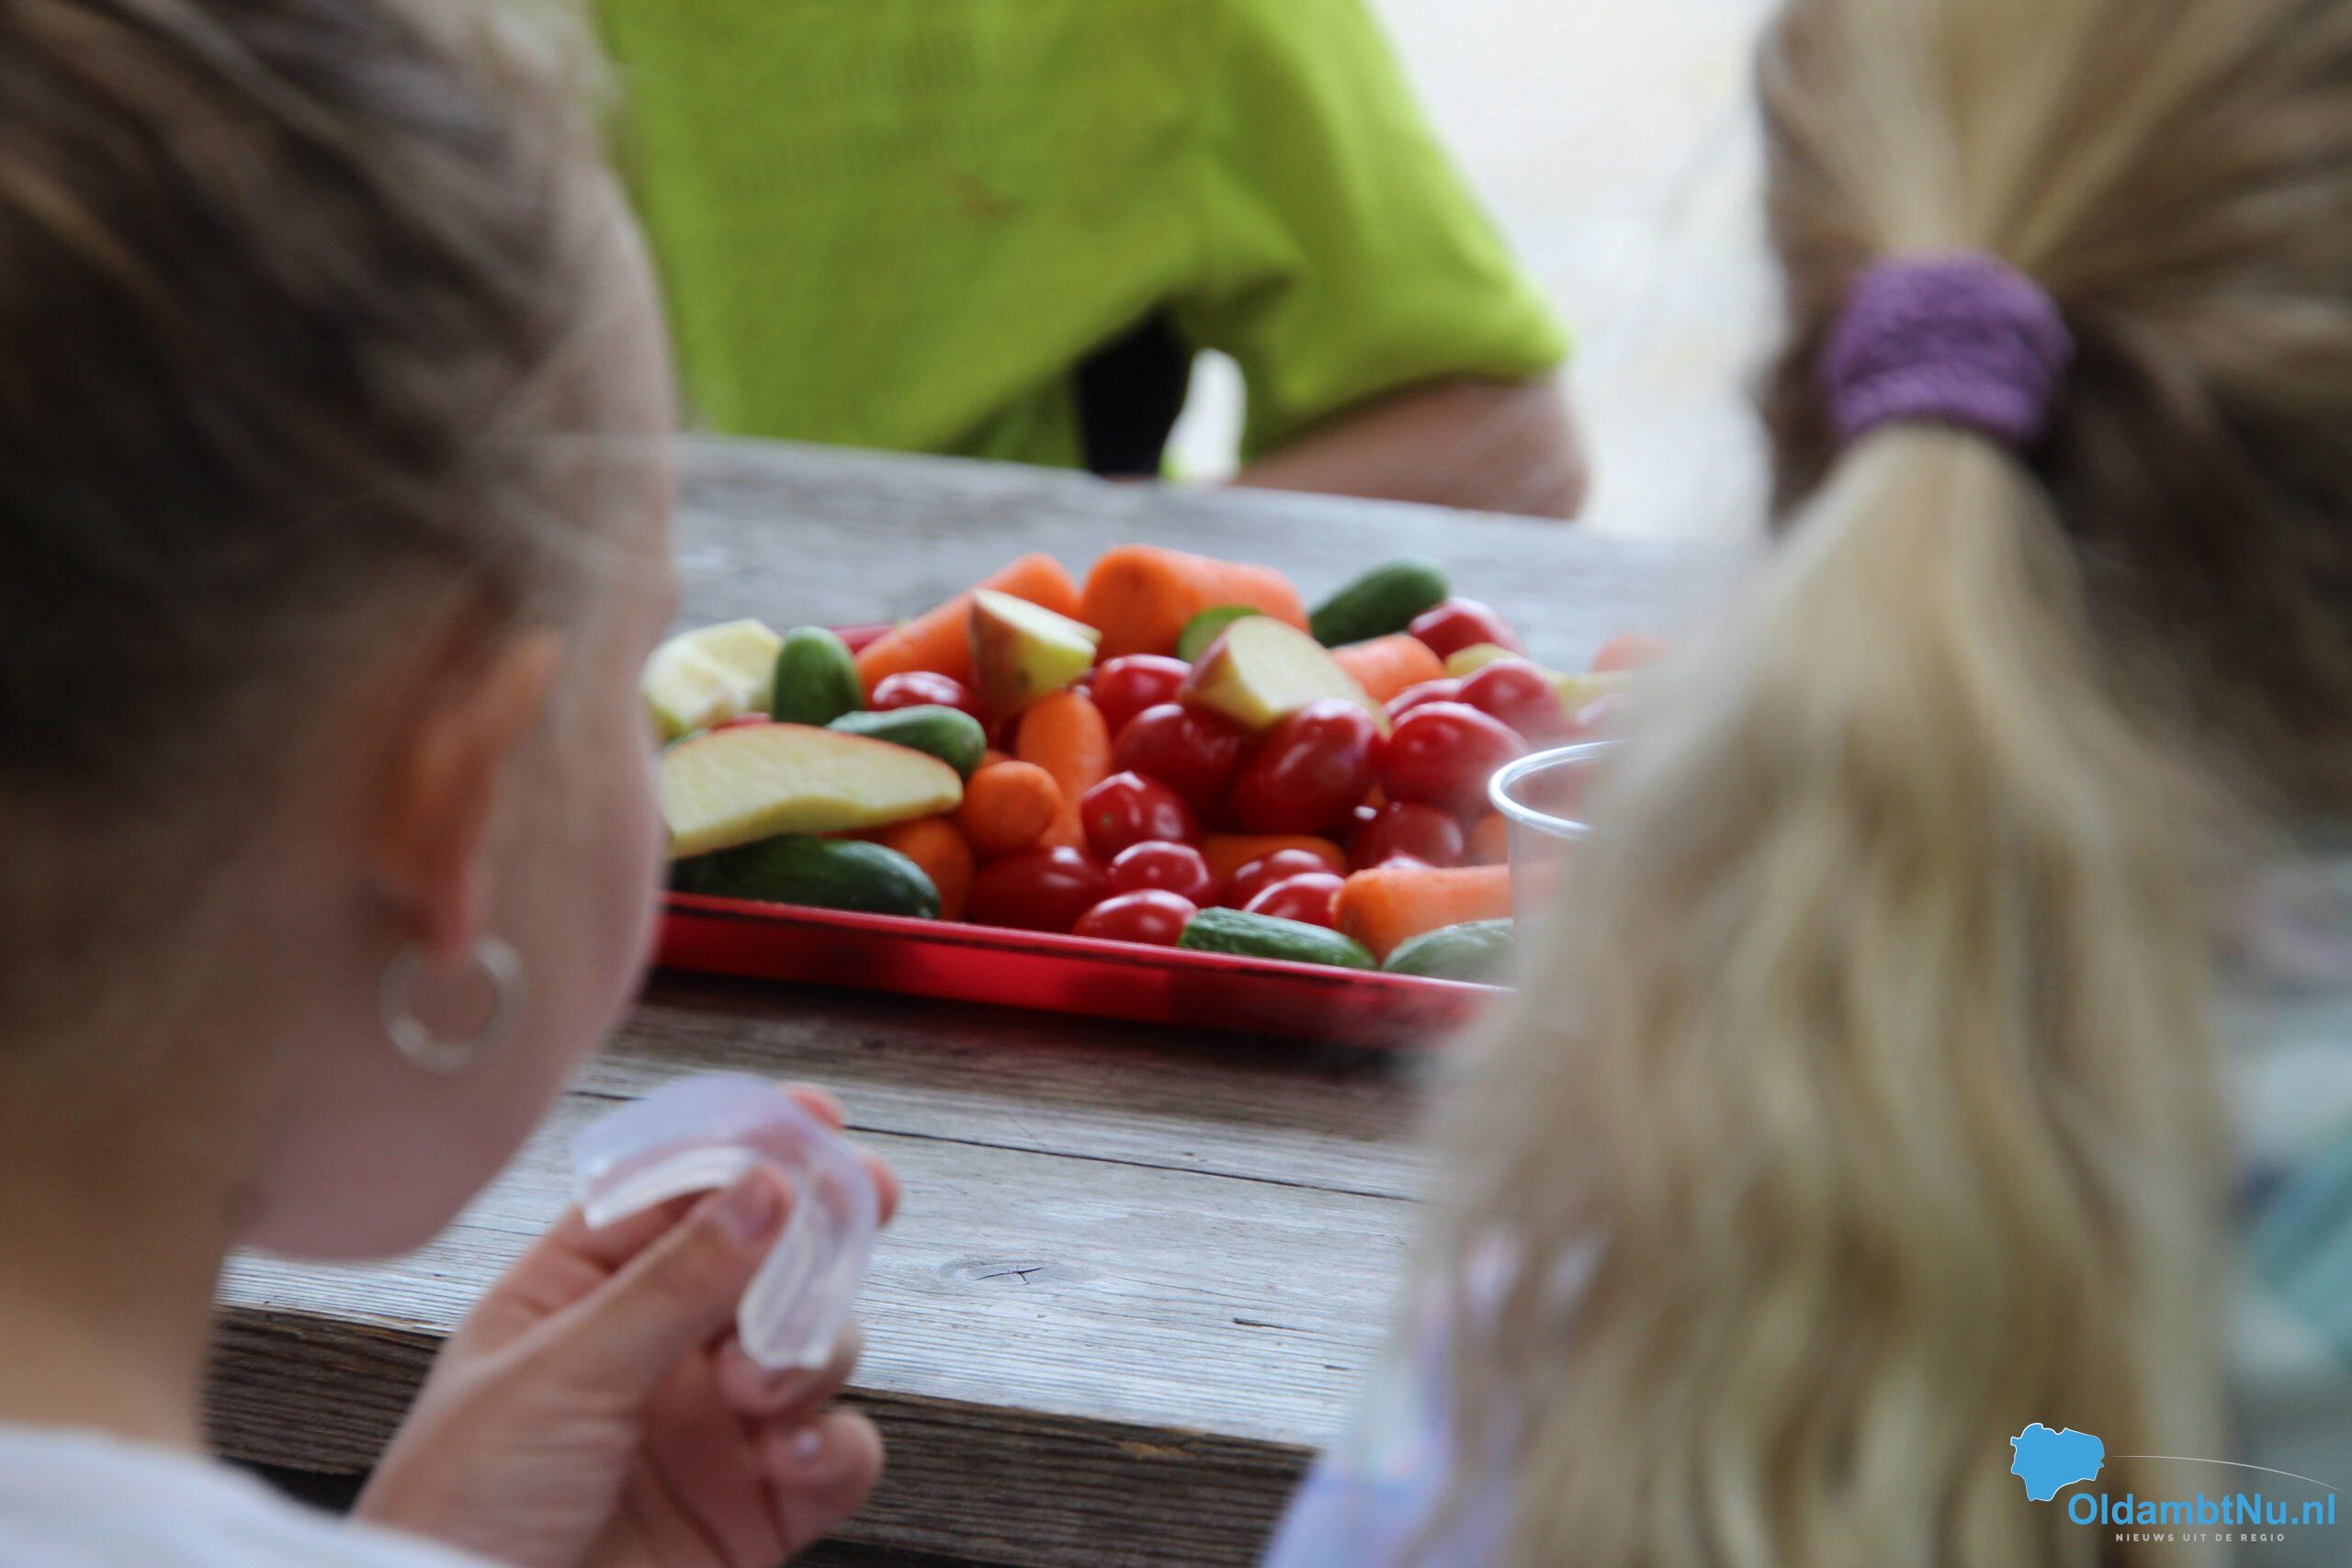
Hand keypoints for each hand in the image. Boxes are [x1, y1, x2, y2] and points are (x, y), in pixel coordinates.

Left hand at [357, 1086, 899, 1567]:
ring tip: (758, 1391)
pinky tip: (793, 1456)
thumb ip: (674, 1280)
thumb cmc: (459, 1510)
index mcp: (579, 1291)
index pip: (677, 1191)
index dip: (748, 1148)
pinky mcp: (759, 1505)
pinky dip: (836, 1446)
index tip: (814, 1116)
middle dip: (819, 1232)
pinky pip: (839, 1451)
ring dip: (810, 1349)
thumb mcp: (558, 1375)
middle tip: (866, 1200)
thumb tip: (765, 1184)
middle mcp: (657, 1349)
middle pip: (770, 1257)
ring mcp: (714, 1426)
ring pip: (818, 1343)